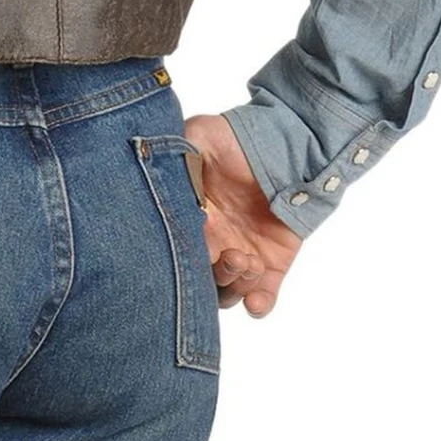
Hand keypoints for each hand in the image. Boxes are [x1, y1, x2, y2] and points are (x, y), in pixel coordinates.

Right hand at [183, 112, 303, 316]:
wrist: (284, 143)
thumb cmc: (236, 138)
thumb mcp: (200, 135)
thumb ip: (175, 155)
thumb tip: (157, 171)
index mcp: (192, 218)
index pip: (179, 250)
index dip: (184, 256)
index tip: (199, 245)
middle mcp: (213, 242)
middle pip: (202, 278)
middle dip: (215, 274)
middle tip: (231, 254)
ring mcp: (242, 255)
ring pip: (228, 292)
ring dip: (235, 286)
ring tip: (247, 261)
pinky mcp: (272, 264)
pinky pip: (261, 299)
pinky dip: (258, 305)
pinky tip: (257, 299)